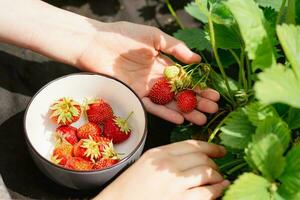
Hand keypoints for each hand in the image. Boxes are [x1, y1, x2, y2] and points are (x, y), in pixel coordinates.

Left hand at [0, 0, 218, 124]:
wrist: (95, 42)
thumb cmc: (124, 35)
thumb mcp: (154, 36)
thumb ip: (175, 47)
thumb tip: (197, 59)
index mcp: (162, 63)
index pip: (185, 78)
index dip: (200, 86)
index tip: (214, 94)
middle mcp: (156, 78)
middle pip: (180, 93)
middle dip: (197, 101)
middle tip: (213, 110)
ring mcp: (145, 88)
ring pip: (169, 102)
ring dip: (186, 111)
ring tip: (202, 119)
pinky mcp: (134, 95)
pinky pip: (152, 107)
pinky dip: (165, 113)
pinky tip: (180, 119)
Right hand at [95, 140, 229, 199]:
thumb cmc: (131, 187)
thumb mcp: (147, 163)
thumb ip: (169, 157)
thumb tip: (194, 157)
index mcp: (159, 153)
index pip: (192, 144)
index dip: (211, 147)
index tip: (220, 150)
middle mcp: (168, 165)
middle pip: (202, 157)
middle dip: (214, 162)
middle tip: (217, 167)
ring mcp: (174, 183)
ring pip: (207, 172)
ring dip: (217, 176)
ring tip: (218, 179)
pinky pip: (207, 192)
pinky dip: (217, 190)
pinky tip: (220, 189)